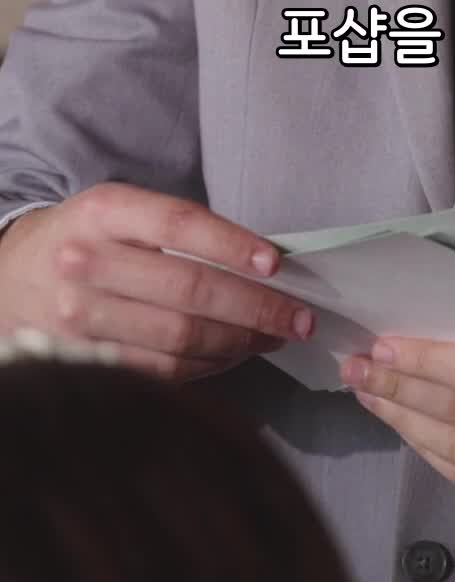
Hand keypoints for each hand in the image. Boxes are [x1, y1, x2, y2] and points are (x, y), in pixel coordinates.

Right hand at [0, 185, 313, 380]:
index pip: (180, 224)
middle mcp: (88, 262)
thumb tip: (261, 260)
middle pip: (189, 290)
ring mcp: (81, 317)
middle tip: (298, 316)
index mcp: (104, 211)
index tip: (277, 264)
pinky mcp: (83, 361)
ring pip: (180, 338)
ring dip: (239, 342)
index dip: (234, 245)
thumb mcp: (119, 211)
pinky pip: (160, 370)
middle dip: (256, 307)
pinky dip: (206, 366)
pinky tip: (233, 356)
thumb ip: (176, 229)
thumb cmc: (84, 237)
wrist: (10, 277)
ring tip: (274, 336)